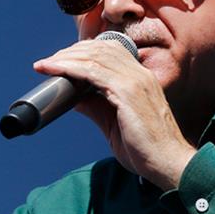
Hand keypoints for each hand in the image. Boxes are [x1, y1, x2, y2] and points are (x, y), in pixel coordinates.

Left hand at [34, 40, 195, 189]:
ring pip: (94, 57)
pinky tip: (54, 70)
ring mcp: (134, 81)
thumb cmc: (146, 149)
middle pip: (99, 49)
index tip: (62, 60)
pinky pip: (92, 72)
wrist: (169, 164)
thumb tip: (73, 98)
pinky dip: (70, 68)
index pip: (109, 51)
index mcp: (140, 78)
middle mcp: (139, 74)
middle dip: (70, 52)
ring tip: (45, 64)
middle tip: (48, 62)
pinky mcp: (127, 92)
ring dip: (65, 58)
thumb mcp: (113, 124)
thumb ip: (96, 107)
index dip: (83, 51)